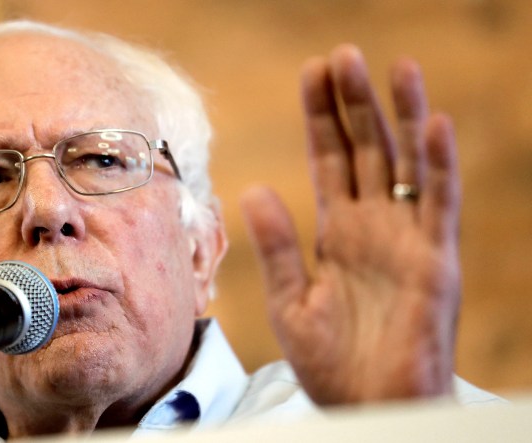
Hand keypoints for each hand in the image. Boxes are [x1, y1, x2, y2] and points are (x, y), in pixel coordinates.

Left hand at [240, 44, 460, 404]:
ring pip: (405, 164)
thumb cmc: (331, 362)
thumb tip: (253, 187)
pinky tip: (433, 124)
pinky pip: (440, 205)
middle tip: (342, 55)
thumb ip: (277, 245)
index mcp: (336, 232)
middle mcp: (373, 227)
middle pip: (364, 151)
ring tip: (391, 66)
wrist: (366, 408)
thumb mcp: (291, 300)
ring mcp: (407, 240)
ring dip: (400, 116)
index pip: (328, 160)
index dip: (320, 118)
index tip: (311, 73)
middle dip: (353, 103)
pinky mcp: (436, 262)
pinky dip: (438, 166)